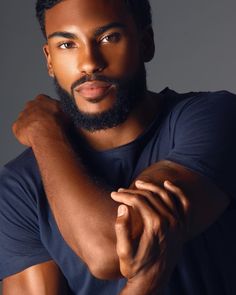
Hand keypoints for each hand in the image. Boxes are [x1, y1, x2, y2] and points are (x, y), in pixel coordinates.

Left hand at [12, 95, 68, 146]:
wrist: (47, 133)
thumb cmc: (58, 123)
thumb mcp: (66, 116)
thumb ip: (61, 114)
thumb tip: (64, 119)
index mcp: (42, 99)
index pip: (42, 101)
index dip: (46, 110)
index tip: (50, 117)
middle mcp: (30, 104)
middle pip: (32, 109)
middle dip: (36, 117)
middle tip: (44, 127)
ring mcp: (22, 115)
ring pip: (25, 120)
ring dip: (30, 126)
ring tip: (39, 135)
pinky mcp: (17, 126)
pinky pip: (20, 131)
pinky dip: (25, 135)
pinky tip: (32, 140)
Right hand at [111, 180, 189, 294]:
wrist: (153, 282)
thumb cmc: (135, 267)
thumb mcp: (124, 251)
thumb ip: (122, 228)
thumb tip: (122, 207)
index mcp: (154, 225)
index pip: (138, 200)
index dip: (124, 195)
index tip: (113, 195)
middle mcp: (170, 221)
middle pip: (150, 196)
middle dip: (133, 191)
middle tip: (120, 191)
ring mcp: (179, 224)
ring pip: (166, 195)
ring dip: (151, 187)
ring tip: (139, 184)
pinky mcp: (183, 227)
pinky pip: (184, 204)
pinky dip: (177, 192)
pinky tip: (167, 184)